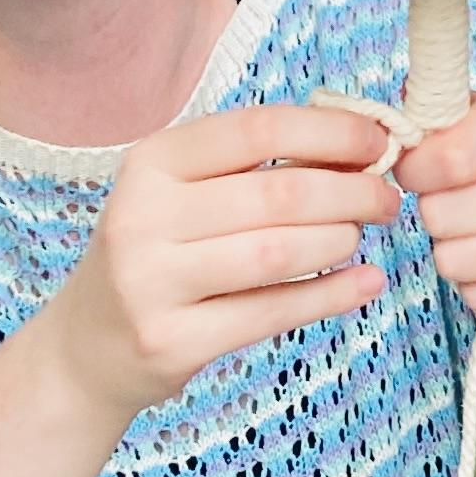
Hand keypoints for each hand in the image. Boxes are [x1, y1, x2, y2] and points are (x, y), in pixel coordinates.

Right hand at [36, 105, 390, 430]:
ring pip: (277, 252)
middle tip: (387, 199)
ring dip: (340, 241)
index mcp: (152, 162)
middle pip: (276, 194)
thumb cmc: (158, 254)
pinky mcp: (169, 341)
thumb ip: (256, 167)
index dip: (330, 132)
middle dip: (351, 192)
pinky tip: (366, 283)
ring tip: (361, 238)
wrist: (87, 347)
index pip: (256, 129)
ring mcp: (150, 282)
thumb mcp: (184, 194)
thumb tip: (361, 144)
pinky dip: (330, 296)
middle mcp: (142, 216)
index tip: (379, 141)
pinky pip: (270, 312)